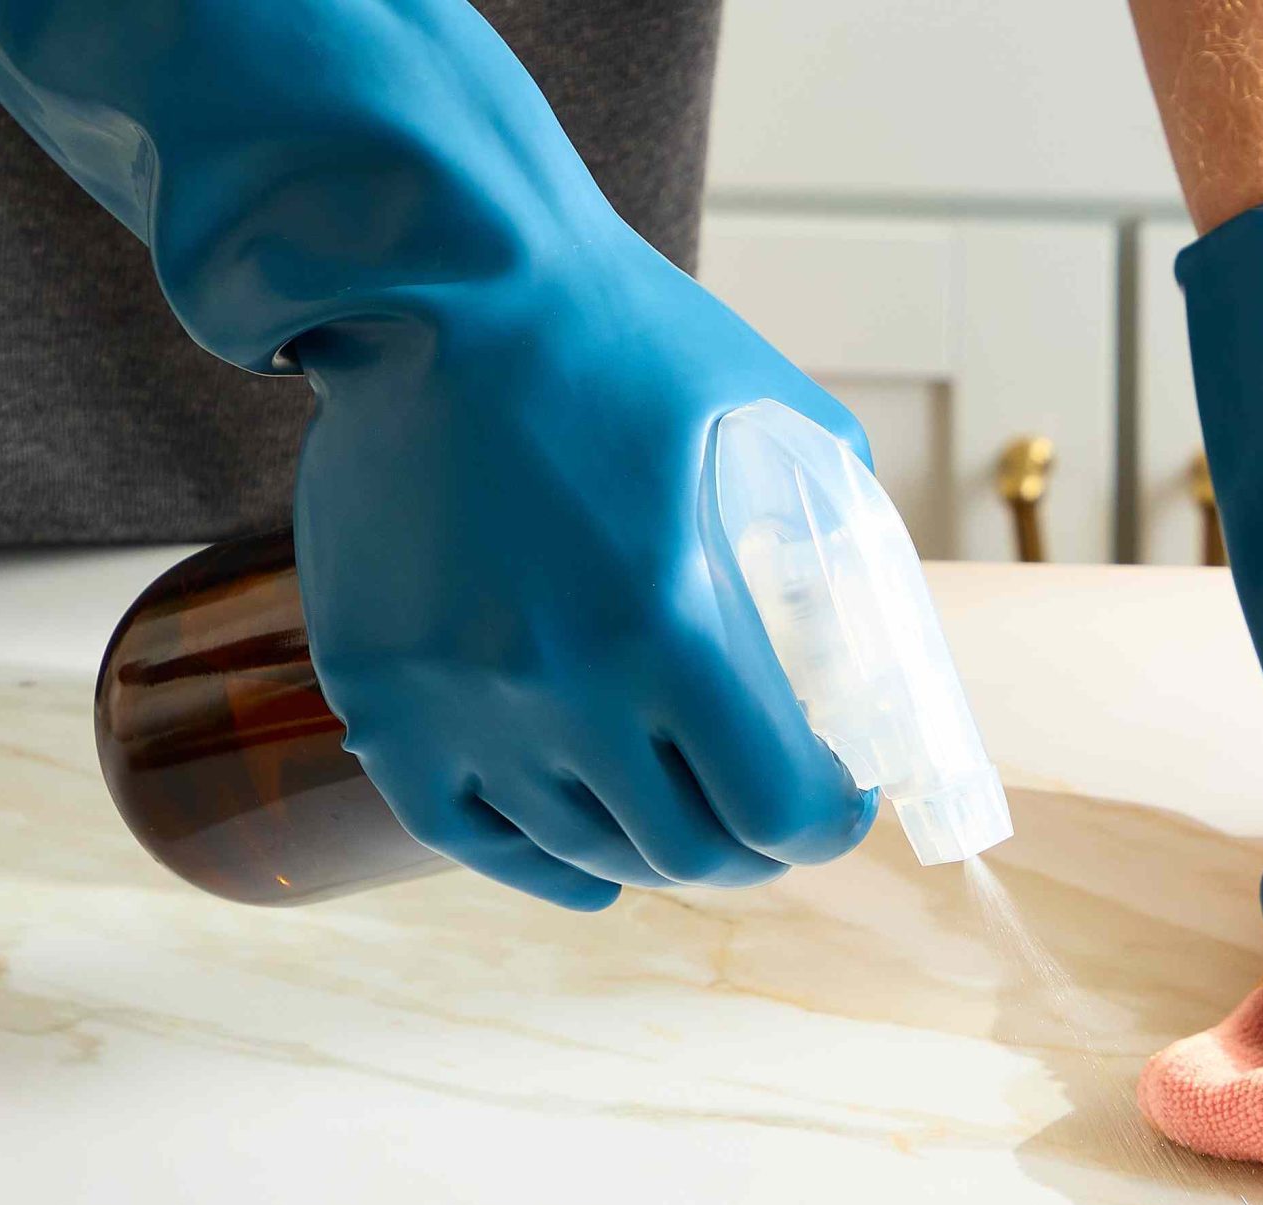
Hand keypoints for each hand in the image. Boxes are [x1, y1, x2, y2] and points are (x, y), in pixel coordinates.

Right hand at [0, 0, 873, 909]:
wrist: (432, 278)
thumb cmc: (619, 336)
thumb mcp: (775, 422)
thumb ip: (840, 535)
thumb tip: (884, 637)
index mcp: (671, 623)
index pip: (780, 813)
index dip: (827, 823)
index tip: (840, 804)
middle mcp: (559, 685)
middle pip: (689, 852)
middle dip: (754, 849)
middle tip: (771, 820)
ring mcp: (455, 699)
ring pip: (586, 849)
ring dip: (656, 850)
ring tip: (687, 819)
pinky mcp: (379, 693)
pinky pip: (465, 835)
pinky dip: (543, 865)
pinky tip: (595, 869)